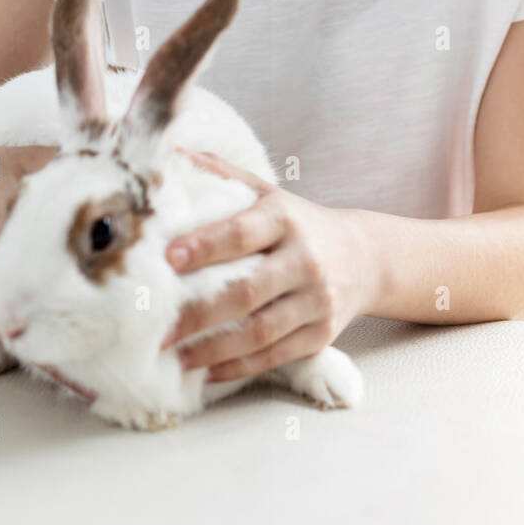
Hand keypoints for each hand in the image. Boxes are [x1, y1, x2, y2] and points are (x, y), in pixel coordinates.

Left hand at [159, 147, 372, 382]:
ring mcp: (316, 301)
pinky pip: (276, 356)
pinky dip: (239, 367)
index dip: (205, 246)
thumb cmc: (301, 223)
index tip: (167, 259)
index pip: (242, 234)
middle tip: (159, 328)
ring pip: (261, 332)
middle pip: (247, 291)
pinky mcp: (321, 334)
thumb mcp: (270, 193)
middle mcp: (305, 260)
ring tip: (176, 356)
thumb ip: (224, 175)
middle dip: (199, 313)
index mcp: (286, 219)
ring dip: (214, 349)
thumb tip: (173, 152)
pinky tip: (207, 372)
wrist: (364, 257)